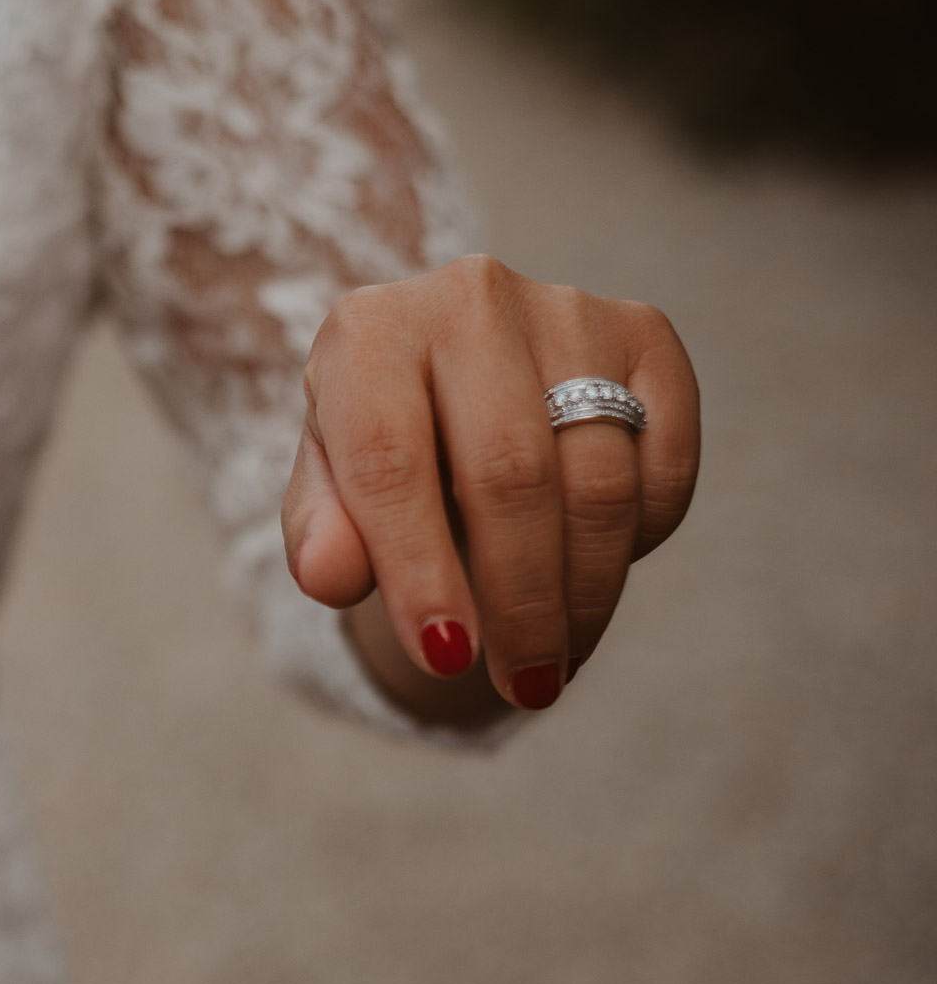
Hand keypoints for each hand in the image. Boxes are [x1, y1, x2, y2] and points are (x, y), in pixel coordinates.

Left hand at [281, 255, 699, 716]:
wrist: (447, 380)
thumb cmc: (378, 451)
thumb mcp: (327, 492)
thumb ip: (320, 532)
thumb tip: (329, 575)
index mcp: (368, 331)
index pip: (391, 462)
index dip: (420, 570)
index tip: (445, 657)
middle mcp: (470, 298)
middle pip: (510, 474)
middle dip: (520, 600)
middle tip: (523, 686)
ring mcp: (568, 309)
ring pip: (598, 479)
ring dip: (584, 593)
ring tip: (552, 664)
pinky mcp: (645, 334)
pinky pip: (663, 462)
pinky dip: (638, 541)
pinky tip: (591, 577)